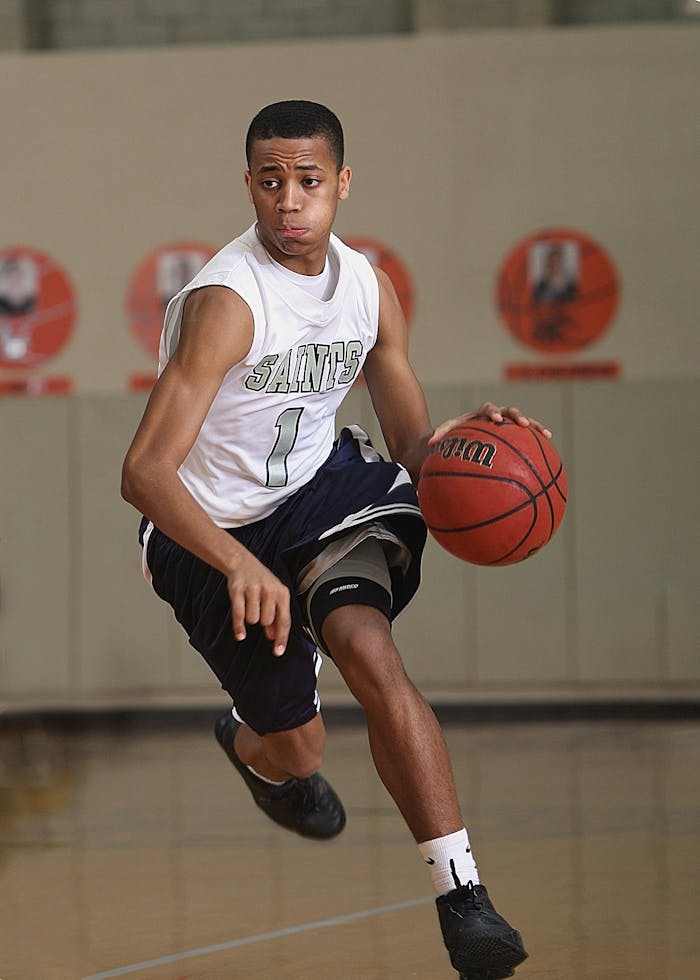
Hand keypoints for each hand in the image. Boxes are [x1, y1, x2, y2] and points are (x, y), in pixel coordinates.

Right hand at [226, 552, 290, 656]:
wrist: (243, 562)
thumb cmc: (261, 582)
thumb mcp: (274, 596)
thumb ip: (277, 615)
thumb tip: (274, 636)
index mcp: (282, 593)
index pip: (284, 620)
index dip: (282, 638)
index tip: (278, 652)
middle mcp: (269, 590)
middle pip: (267, 621)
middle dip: (263, 621)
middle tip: (259, 610)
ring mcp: (253, 590)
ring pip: (253, 619)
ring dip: (250, 618)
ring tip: (250, 605)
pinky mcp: (237, 591)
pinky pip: (239, 615)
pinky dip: (239, 627)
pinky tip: (240, 635)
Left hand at [429, 401, 551, 444]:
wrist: (460, 436)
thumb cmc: (453, 436)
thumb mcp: (446, 435)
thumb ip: (440, 435)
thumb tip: (429, 443)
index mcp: (479, 414)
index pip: (486, 409)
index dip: (492, 412)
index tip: (495, 420)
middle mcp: (495, 415)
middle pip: (508, 411)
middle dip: (516, 416)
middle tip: (523, 424)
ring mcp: (506, 423)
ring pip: (522, 421)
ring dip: (533, 426)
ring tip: (545, 434)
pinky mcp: (513, 433)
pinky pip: (527, 435)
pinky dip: (537, 437)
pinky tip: (548, 443)